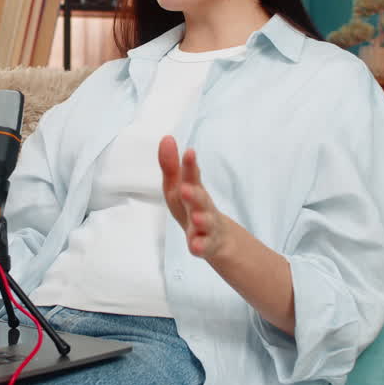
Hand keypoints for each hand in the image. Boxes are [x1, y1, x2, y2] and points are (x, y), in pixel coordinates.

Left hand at [158, 135, 228, 259]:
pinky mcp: (208, 245)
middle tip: (186, 188)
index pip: (191, 177)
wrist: (217, 237)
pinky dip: (201, 246)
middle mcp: (202, 206)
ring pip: (206, 222)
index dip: (190, 166)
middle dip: (194, 194)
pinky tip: (195, 246)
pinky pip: (204, 247)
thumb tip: (166, 138)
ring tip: (195, 217)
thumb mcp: (179, 186)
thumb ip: (171, 165)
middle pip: (200, 199)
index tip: (189, 152)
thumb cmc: (192, 206)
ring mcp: (207, 226)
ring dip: (201, 219)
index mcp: (193, 190)